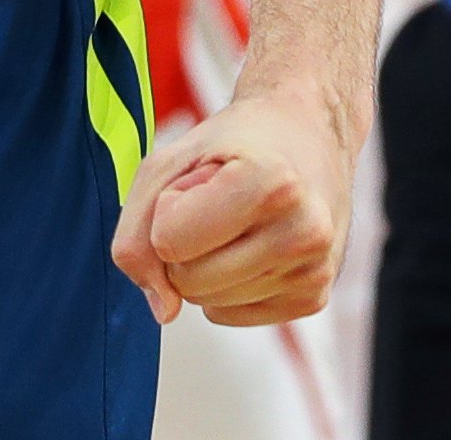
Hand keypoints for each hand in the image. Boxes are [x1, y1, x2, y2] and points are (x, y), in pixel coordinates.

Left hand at [112, 77, 354, 326]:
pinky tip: (255, 244)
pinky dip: (226, 284)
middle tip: (218, 201)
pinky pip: (228, 315)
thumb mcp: (169, 163)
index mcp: (272, 183)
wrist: (305, 136)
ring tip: (240, 219)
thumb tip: (163, 310)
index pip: (168, 241)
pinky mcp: (313, 299)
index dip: (168, 209)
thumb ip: (136, 232)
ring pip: (206, 303)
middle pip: (187, 282)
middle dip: (184, 244)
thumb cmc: (232, 145)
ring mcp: (314, 271)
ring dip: (206, 264)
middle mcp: (304, 231)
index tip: (200, 180)